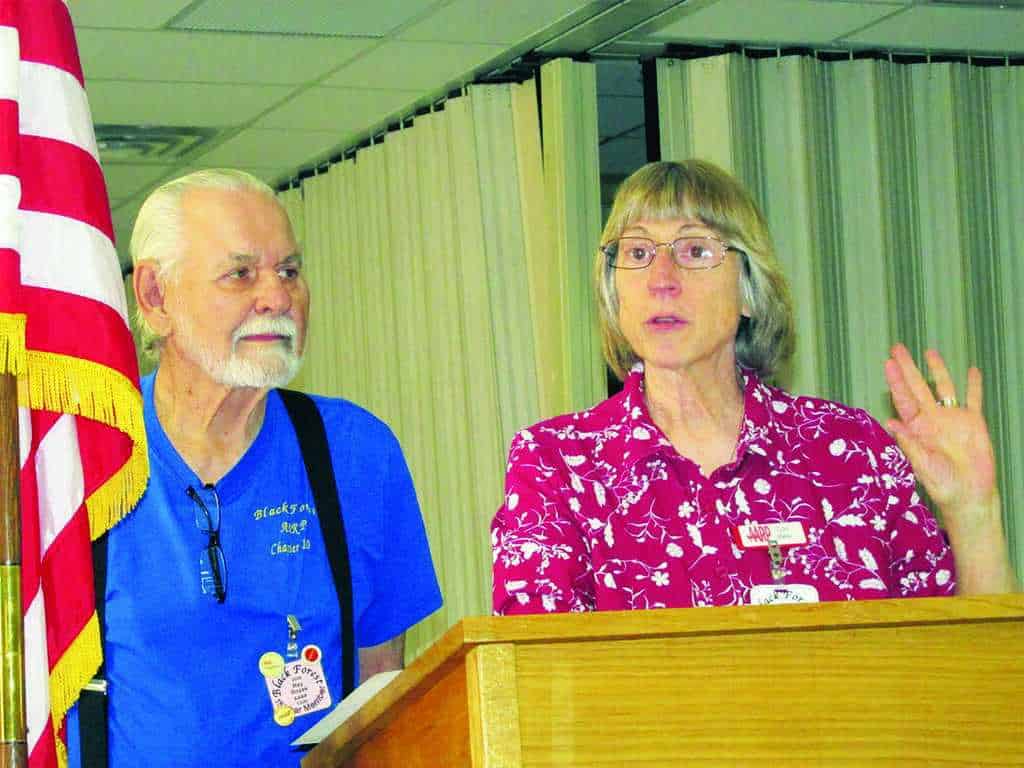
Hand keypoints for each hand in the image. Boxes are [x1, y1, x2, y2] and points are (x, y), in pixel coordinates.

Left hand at [883, 343, 995, 512]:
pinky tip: (972, 371)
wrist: (969, 495)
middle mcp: (932, 419)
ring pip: (944, 388)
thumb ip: (909, 443)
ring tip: (929, 352)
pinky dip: (974, 386)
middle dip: (907, 368)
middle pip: (918, 387)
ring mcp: (953, 419)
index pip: (903, 399)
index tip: (887, 363)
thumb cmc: (942, 485)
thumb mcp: (922, 465)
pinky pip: (974, 399)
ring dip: (937, 370)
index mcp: (916, 428)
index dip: (896, 382)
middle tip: (897, 348)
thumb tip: (891, 422)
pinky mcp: (974, 422)